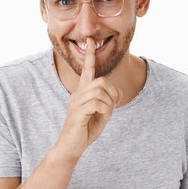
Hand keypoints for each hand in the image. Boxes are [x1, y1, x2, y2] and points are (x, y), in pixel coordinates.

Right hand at [54, 38, 122, 160]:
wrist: (70, 147)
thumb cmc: (84, 130)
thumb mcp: (102, 114)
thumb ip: (109, 101)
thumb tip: (117, 92)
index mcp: (82, 93)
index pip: (86, 70)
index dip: (89, 56)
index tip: (90, 41)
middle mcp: (77, 94)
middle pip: (102, 81)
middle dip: (112, 95)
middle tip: (109, 110)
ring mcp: (76, 102)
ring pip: (100, 91)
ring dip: (109, 105)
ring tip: (103, 116)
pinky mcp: (77, 112)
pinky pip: (98, 103)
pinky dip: (105, 112)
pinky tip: (100, 119)